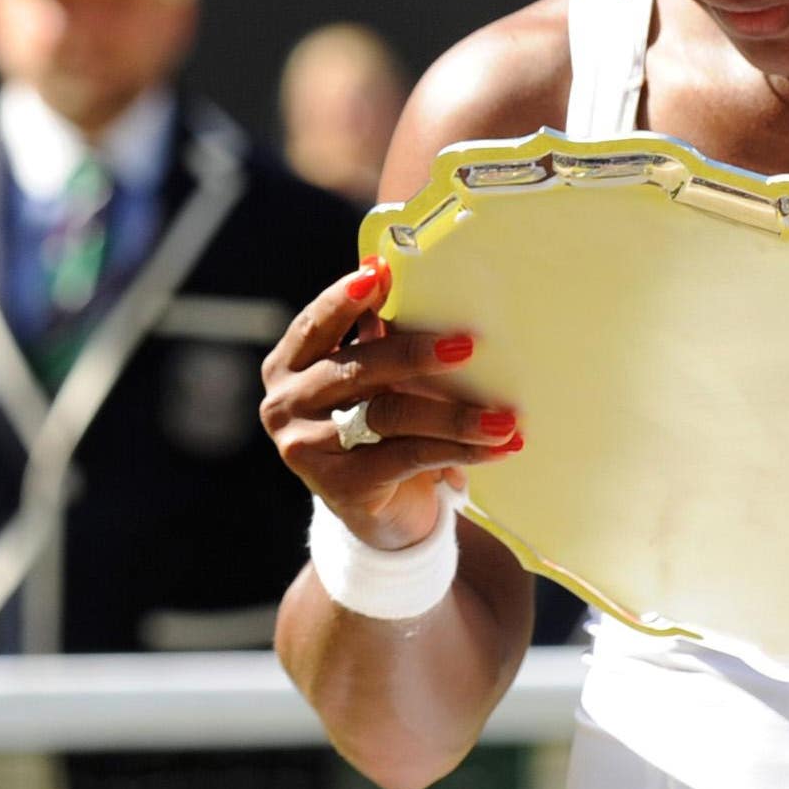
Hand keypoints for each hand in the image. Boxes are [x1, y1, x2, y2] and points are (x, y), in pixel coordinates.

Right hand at [262, 256, 516, 550]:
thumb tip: (403, 275)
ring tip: (504, 416)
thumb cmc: (382, 428)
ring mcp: (307, 449)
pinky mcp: (340, 488)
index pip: (314, 325)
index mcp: (289, 367)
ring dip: (454, 415)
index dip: (344, 300)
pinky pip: (408, 457)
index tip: (380, 274)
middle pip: (355, 370)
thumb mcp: (375, 380)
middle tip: (468, 346)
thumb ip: (378, 336)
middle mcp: (285, 405)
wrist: (382, 513)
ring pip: (388, 416)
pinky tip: (498, 446)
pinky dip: (459, 450)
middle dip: (414, 355)